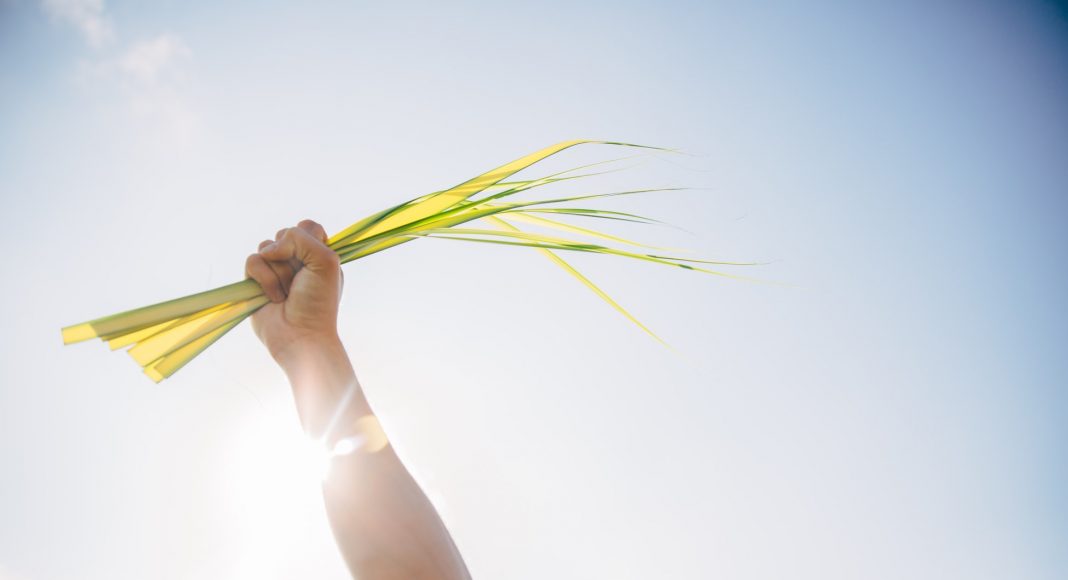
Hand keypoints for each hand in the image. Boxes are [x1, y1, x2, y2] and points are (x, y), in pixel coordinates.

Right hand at [245, 219, 342, 365]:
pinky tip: (274, 298)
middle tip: (301, 280)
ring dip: (279, 271)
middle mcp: (296, 260)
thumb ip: (302, 238)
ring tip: (287, 292)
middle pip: (284, 233)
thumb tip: (271, 248)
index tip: (316, 259)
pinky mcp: (255, 282)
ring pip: (266, 247)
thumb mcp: (326, 261)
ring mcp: (274, 270)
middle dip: (293, 257)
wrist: (300, 334)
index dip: (308, 239)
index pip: (307, 227)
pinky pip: (252, 261)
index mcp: (317, 255)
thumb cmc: (318, 301)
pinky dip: (265, 280)